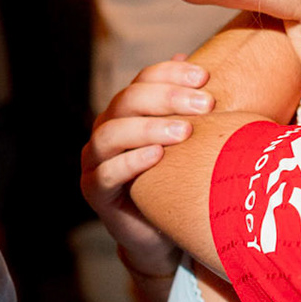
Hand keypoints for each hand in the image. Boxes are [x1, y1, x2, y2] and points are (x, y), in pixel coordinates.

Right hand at [79, 58, 214, 278]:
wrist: (161, 233)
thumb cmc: (178, 181)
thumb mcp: (190, 143)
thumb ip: (193, 109)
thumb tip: (207, 68)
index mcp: (128, 111)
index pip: (144, 79)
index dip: (171, 74)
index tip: (205, 77)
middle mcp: (107, 128)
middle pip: (128, 100)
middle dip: (167, 97)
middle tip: (205, 105)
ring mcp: (95, 159)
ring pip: (111, 133)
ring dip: (149, 128)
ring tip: (184, 131)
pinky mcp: (94, 190)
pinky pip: (106, 173)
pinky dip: (131, 161)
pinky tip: (158, 156)